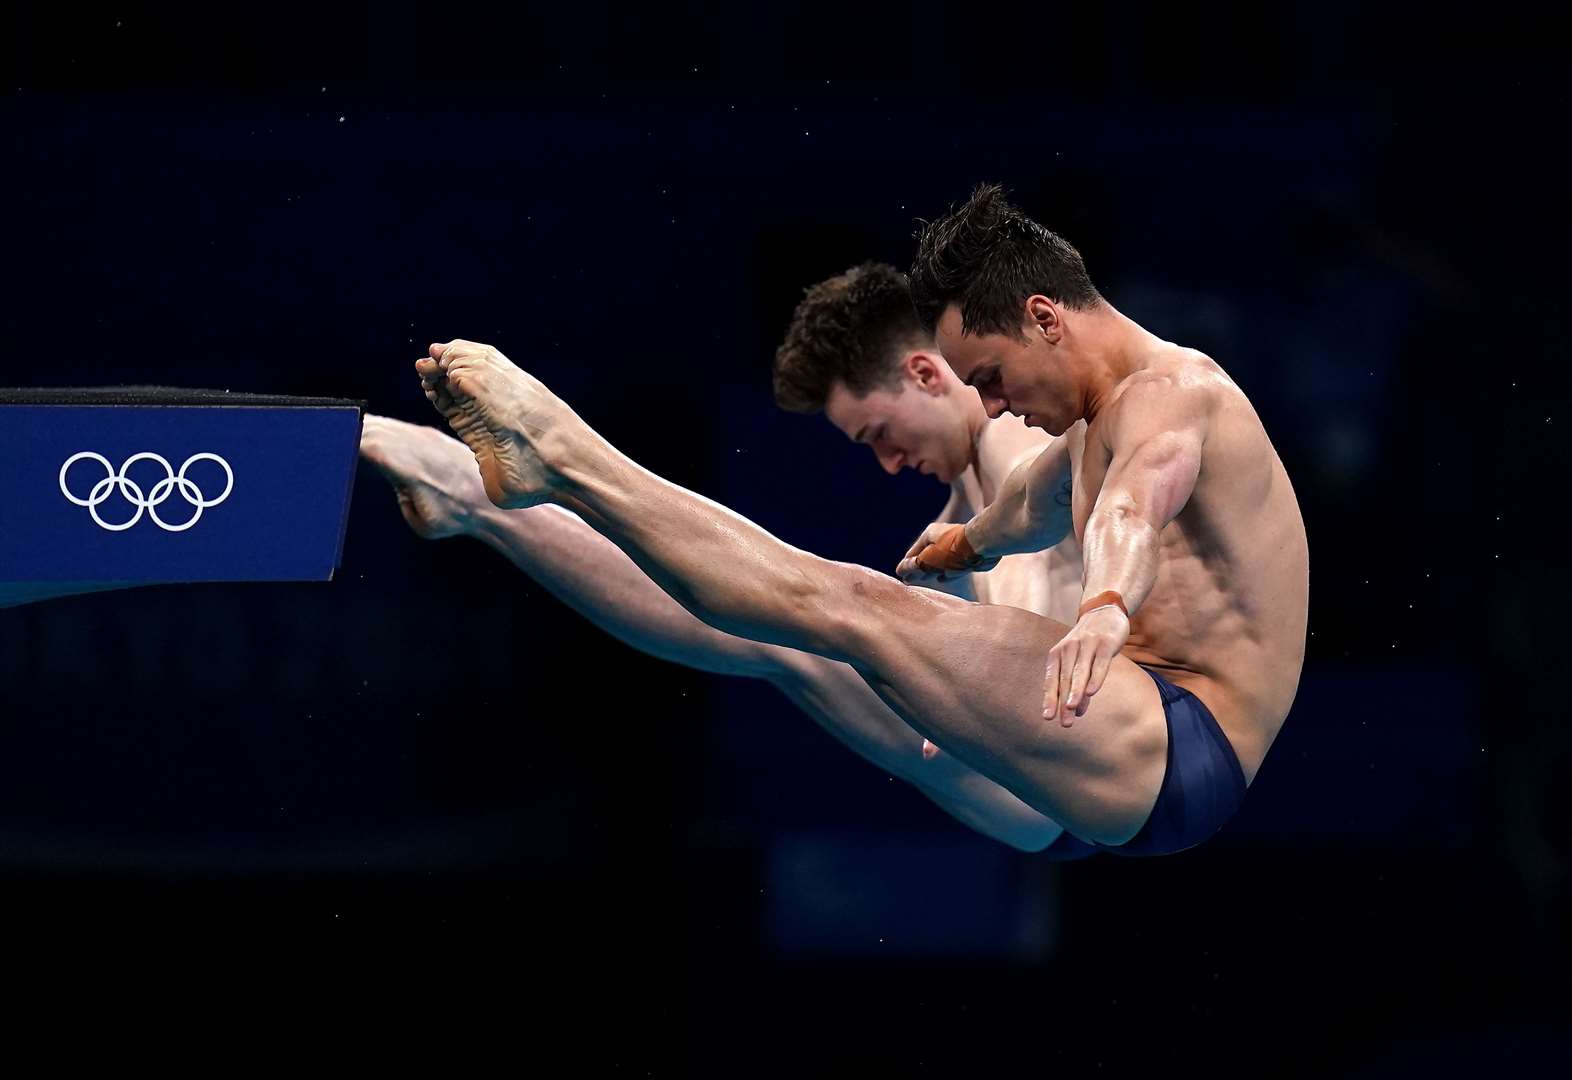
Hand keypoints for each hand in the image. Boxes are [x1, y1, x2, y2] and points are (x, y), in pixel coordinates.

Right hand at [895, 523, 999, 584]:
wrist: (983, 544)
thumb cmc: (952, 550)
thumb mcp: (927, 560)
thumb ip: (914, 566)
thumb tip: (900, 570)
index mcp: (929, 535)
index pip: (913, 553)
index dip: (906, 565)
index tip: (901, 575)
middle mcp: (941, 538)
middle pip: (926, 556)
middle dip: (919, 568)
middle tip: (909, 580)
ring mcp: (955, 546)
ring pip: (939, 561)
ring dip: (932, 571)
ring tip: (924, 579)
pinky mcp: (967, 554)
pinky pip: (951, 565)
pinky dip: (945, 572)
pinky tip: (943, 578)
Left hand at [1043, 605, 1129, 726]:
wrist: (1104, 611)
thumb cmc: (1087, 643)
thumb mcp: (1078, 661)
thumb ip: (1077, 685)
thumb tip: (1075, 711)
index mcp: (1057, 654)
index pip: (1052, 680)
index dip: (1050, 699)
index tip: (1047, 718)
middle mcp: (1068, 649)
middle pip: (1065, 680)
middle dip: (1063, 702)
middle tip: (1064, 723)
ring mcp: (1086, 645)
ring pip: (1080, 672)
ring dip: (1075, 692)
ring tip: (1071, 710)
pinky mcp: (1105, 643)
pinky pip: (1099, 663)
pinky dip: (1095, 678)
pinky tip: (1092, 692)